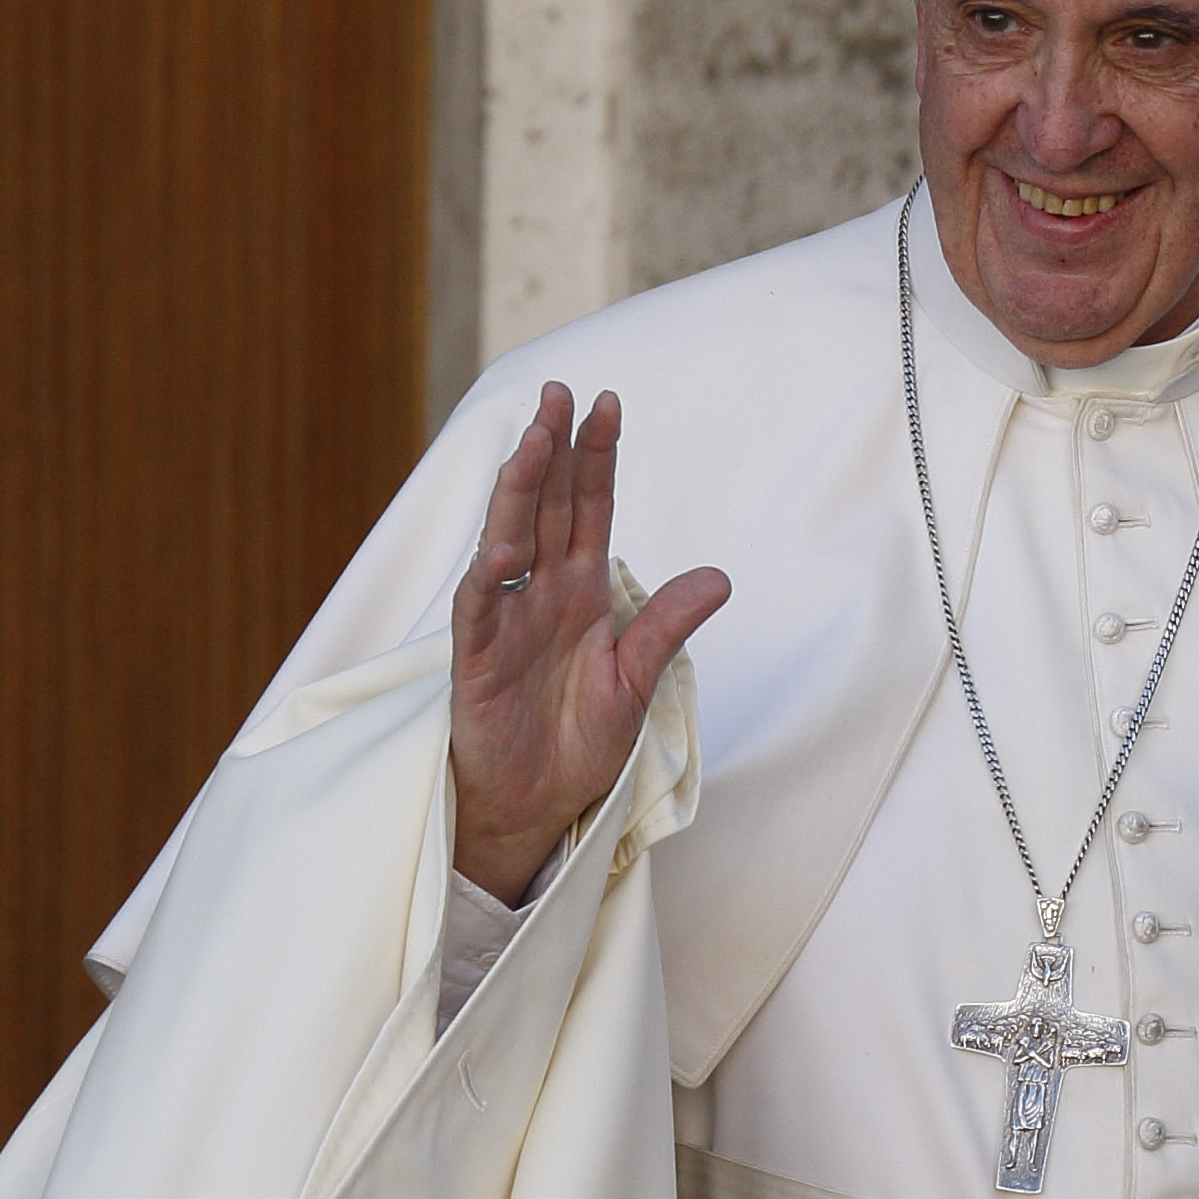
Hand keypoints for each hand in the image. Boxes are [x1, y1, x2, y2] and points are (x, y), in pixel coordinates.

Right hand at [450, 382, 729, 904]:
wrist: (535, 806)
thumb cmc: (578, 742)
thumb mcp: (637, 681)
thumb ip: (668, 627)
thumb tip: (720, 577)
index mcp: (582, 592)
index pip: (588, 509)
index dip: (596, 458)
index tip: (605, 404)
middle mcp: (541, 594)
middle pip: (545, 507)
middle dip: (553, 450)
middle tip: (559, 392)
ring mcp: (505, 621)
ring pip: (507, 540)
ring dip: (519, 491)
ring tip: (534, 440)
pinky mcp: (477, 660)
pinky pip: (480, 609)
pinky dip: (488, 576)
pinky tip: (502, 545)